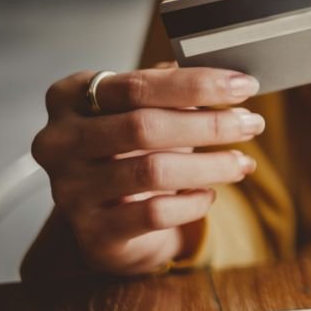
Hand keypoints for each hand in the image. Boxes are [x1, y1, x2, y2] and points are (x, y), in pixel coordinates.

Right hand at [31, 66, 264, 273]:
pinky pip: (155, 214)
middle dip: (209, 124)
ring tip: (242, 162)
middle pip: (143, 126)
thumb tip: (230, 79)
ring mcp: (71, 189)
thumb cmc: (132, 150)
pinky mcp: (94, 231)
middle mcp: (59, 142)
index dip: (196, 84)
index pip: (137, 85)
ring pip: (153, 171)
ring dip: (210, 165)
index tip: (244, 85)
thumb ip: (176, 90)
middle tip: (251, 123)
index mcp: (70, 97)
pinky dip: (193, 203)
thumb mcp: (146, 110)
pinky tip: (209, 195)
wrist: (109, 216)